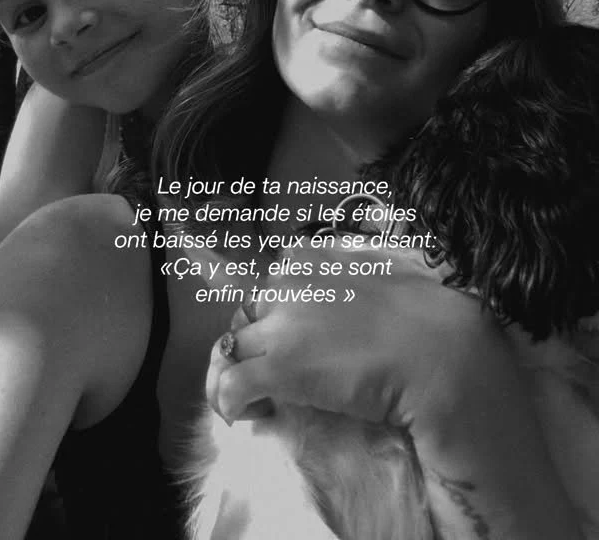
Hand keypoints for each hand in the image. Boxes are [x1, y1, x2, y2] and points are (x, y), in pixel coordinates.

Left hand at [206, 238, 504, 437]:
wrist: (439, 352)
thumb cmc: (424, 312)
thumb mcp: (381, 265)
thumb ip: (349, 262)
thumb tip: (348, 266)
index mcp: (308, 256)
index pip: (267, 281)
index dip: (278, 313)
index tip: (295, 335)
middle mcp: (287, 282)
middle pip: (247, 314)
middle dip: (261, 341)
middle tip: (285, 368)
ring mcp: (281, 324)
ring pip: (230, 348)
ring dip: (241, 371)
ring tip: (263, 394)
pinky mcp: (280, 368)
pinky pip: (230, 386)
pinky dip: (231, 402)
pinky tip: (250, 412)